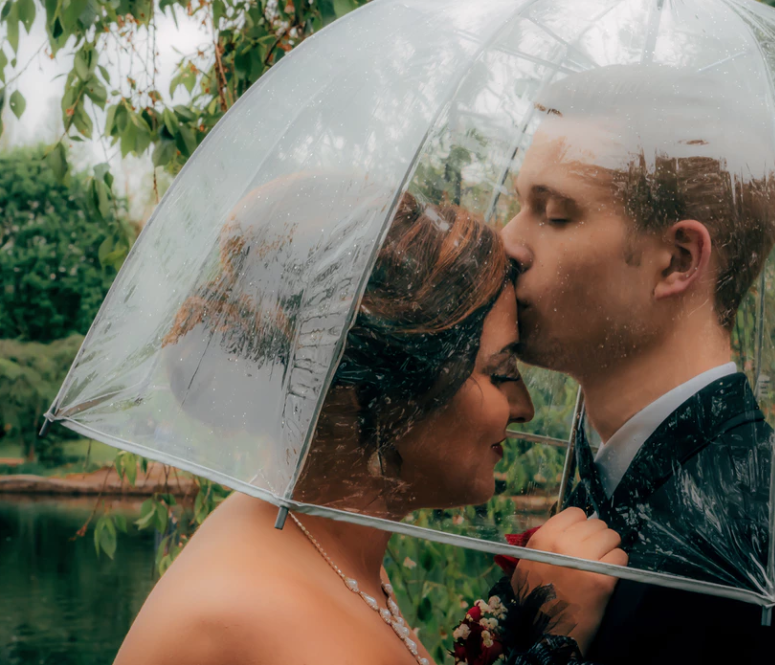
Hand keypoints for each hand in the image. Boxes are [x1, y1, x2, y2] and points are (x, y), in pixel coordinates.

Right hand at [512, 507, 627, 655]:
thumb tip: (564, 532)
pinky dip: (617, 564)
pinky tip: (609, 574)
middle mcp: (564, 544)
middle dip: (598, 537)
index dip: (581, 524)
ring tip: (602, 562)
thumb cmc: (535, 598)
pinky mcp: (602, 578)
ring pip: (611, 536)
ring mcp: (584, 559)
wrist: (547, 632)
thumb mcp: (527, 565)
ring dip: (610, 548)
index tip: (581, 537)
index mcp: (544, 538)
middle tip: (594, 552)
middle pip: (596, 524)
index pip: (575, 513)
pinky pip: (620, 557)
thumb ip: (543, 544)